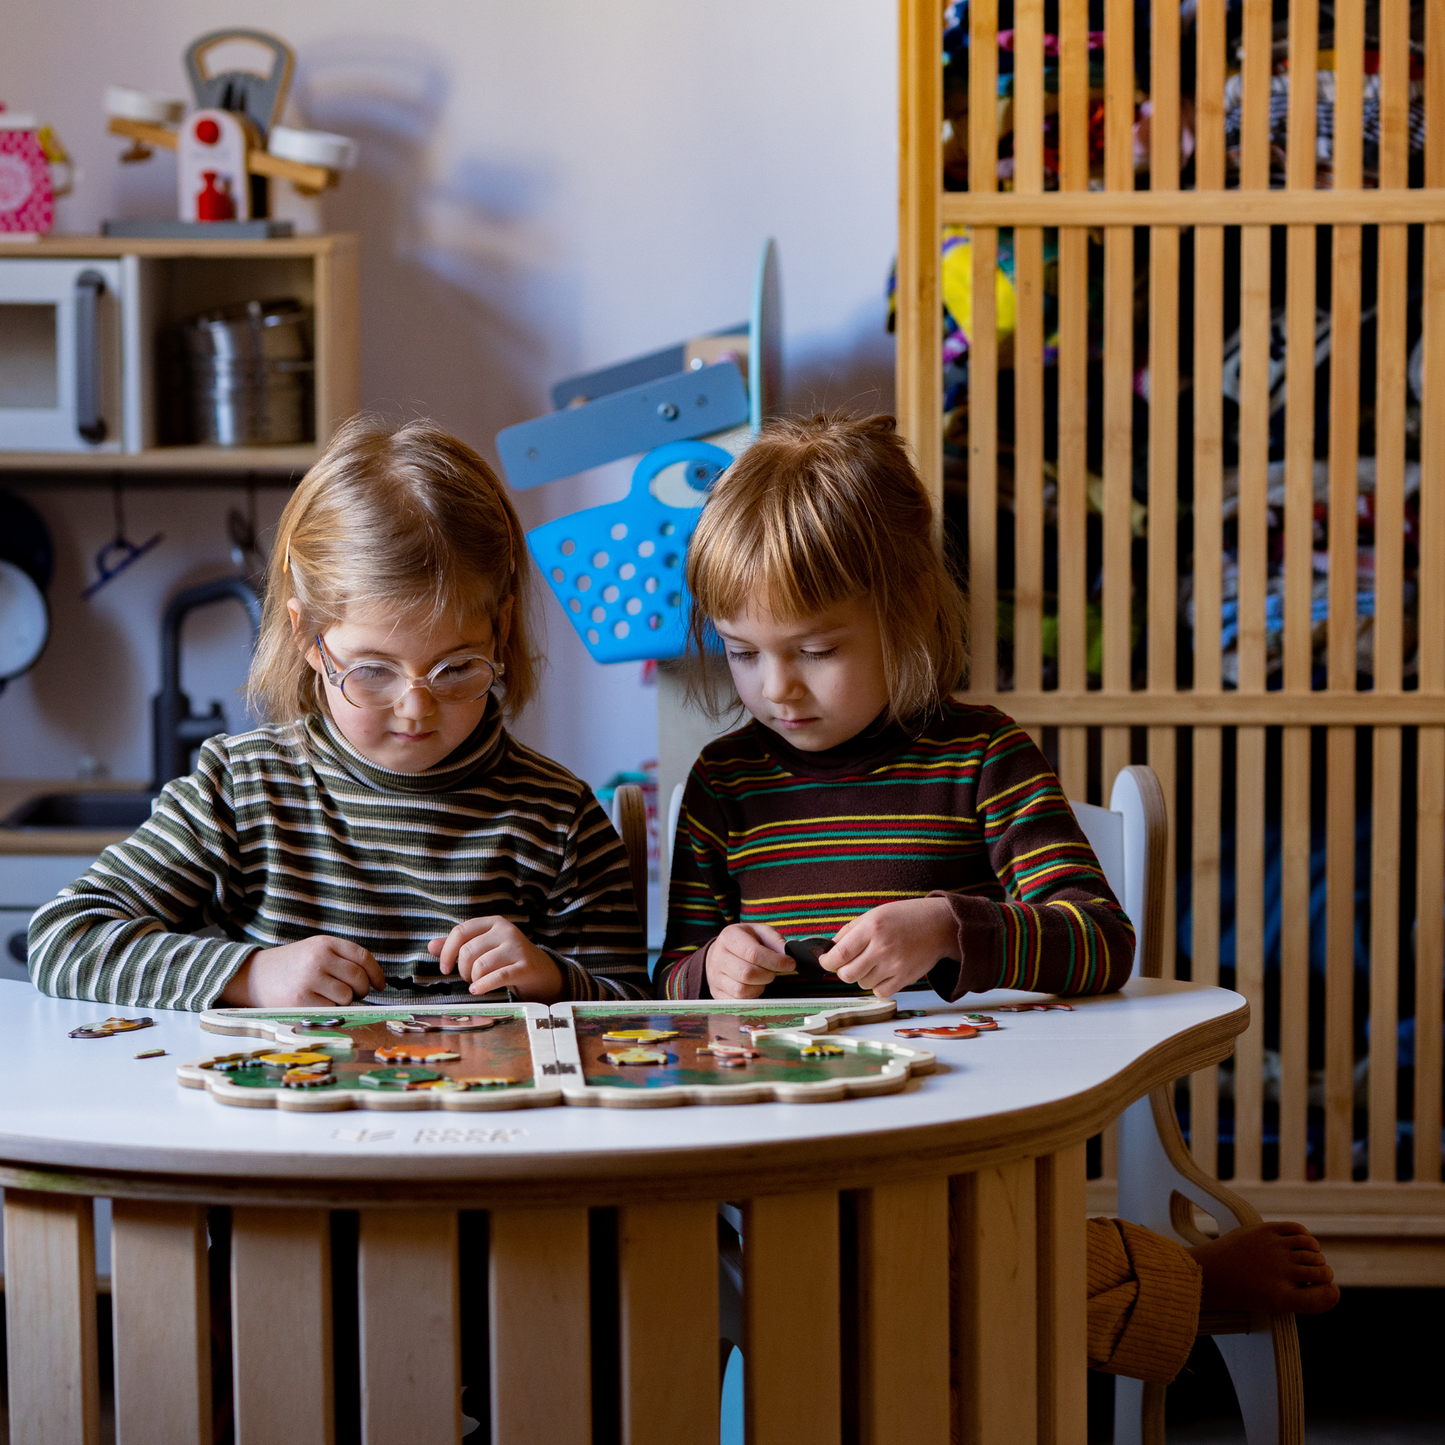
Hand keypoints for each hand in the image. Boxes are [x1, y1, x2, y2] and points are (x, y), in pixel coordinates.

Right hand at [221, 936, 386, 1006]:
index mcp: (325, 943)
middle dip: (361, 990)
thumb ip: (342, 960)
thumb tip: (372, 983)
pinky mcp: (300, 1001)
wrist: (253, 976)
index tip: (380, 985)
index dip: (376, 974)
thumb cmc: (292, 966)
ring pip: (347, 997)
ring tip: (327, 997)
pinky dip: (329, 1011)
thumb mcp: (315, 951)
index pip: (363, 958)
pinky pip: (330, 1010)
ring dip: (343, 1002)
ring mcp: (309, 979)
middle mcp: (319, 958)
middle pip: (358, 978)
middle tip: (352, 994)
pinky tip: (316, 1005)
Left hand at [428, 917, 564, 1002]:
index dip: (447, 952)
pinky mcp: (524, 966)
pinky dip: (482, 986)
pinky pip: (497, 977)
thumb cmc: (505, 958)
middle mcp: (505, 931)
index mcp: (493, 922)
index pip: (460, 931)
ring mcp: (516, 948)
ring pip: (480, 965)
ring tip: (477, 983)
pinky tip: (477, 990)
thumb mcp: (483, 946)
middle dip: (462, 970)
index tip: (444, 968)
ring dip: (473, 979)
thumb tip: (431, 946)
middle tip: (468, 977)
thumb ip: (457, 945)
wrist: (539, 970)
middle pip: (468, 951)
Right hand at [705, 922, 793, 998]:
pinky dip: (751, 997)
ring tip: (762, 978)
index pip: (753, 953)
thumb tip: (788, 955)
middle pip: (747, 974)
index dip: (775, 961)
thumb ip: (776, 940)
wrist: (720, 952)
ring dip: (759, 987)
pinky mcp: (716, 993)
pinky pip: (737, 1002)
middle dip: (768, 975)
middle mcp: (718, 957)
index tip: (790, 964)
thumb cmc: (745, 941)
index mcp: (730, 937)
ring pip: (742, 991)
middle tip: (773, 971)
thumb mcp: (760, 932)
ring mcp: (715, 977)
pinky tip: (754, 987)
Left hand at [817, 897, 957, 997]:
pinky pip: (879, 992)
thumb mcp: (874, 914)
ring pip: (862, 983)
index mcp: (872, 928)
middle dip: (842, 971)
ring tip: (872, 962)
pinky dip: (876, 986)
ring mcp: (894, 965)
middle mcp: (882, 947)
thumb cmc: (905, 917)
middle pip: (847, 974)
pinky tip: (882, 973)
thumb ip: (850, 931)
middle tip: (847, 963)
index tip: (825, 961)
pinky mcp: (905, 978)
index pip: (840, 953)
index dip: (827, 961)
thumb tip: (830, 949)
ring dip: (861, 976)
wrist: (939, 925)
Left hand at [1190, 1221, 1339, 1315]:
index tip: (1327, 1290)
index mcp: (1284, 1298)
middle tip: (1314, 1274)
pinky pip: (1298, 1229)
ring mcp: (1274, 1249)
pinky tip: (1301, 1243)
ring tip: (1308, 1259)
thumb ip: (1304, 1298)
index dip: (1331, 1293)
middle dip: (1323, 1273)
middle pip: (1323, 1271)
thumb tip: (1331, 1287)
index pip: (1328, 1295)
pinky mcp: (1264, 1230)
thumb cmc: (1242, 1294)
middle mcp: (1281, 1273)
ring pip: (1313, 1249)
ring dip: (1315, 1255)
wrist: (1208, 1275)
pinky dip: (1305, 1236)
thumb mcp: (1275, 1305)